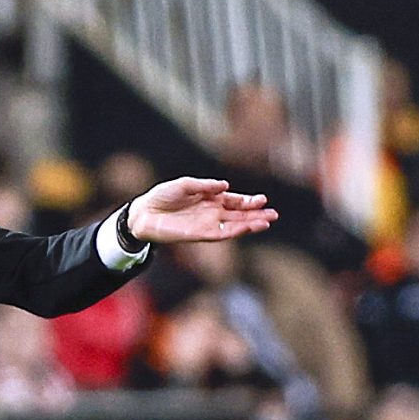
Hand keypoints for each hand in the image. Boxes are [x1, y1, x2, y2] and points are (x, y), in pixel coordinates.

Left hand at [124, 179, 277, 248]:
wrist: (144, 213)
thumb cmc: (163, 196)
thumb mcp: (185, 184)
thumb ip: (205, 185)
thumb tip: (225, 185)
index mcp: (210, 199)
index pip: (234, 201)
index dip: (249, 201)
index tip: (263, 200)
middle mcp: (212, 213)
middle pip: (239, 214)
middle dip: (256, 214)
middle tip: (274, 215)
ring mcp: (207, 224)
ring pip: (234, 225)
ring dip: (250, 224)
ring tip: (266, 222)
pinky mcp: (199, 234)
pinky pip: (221, 233)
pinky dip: (234, 231)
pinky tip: (246, 228)